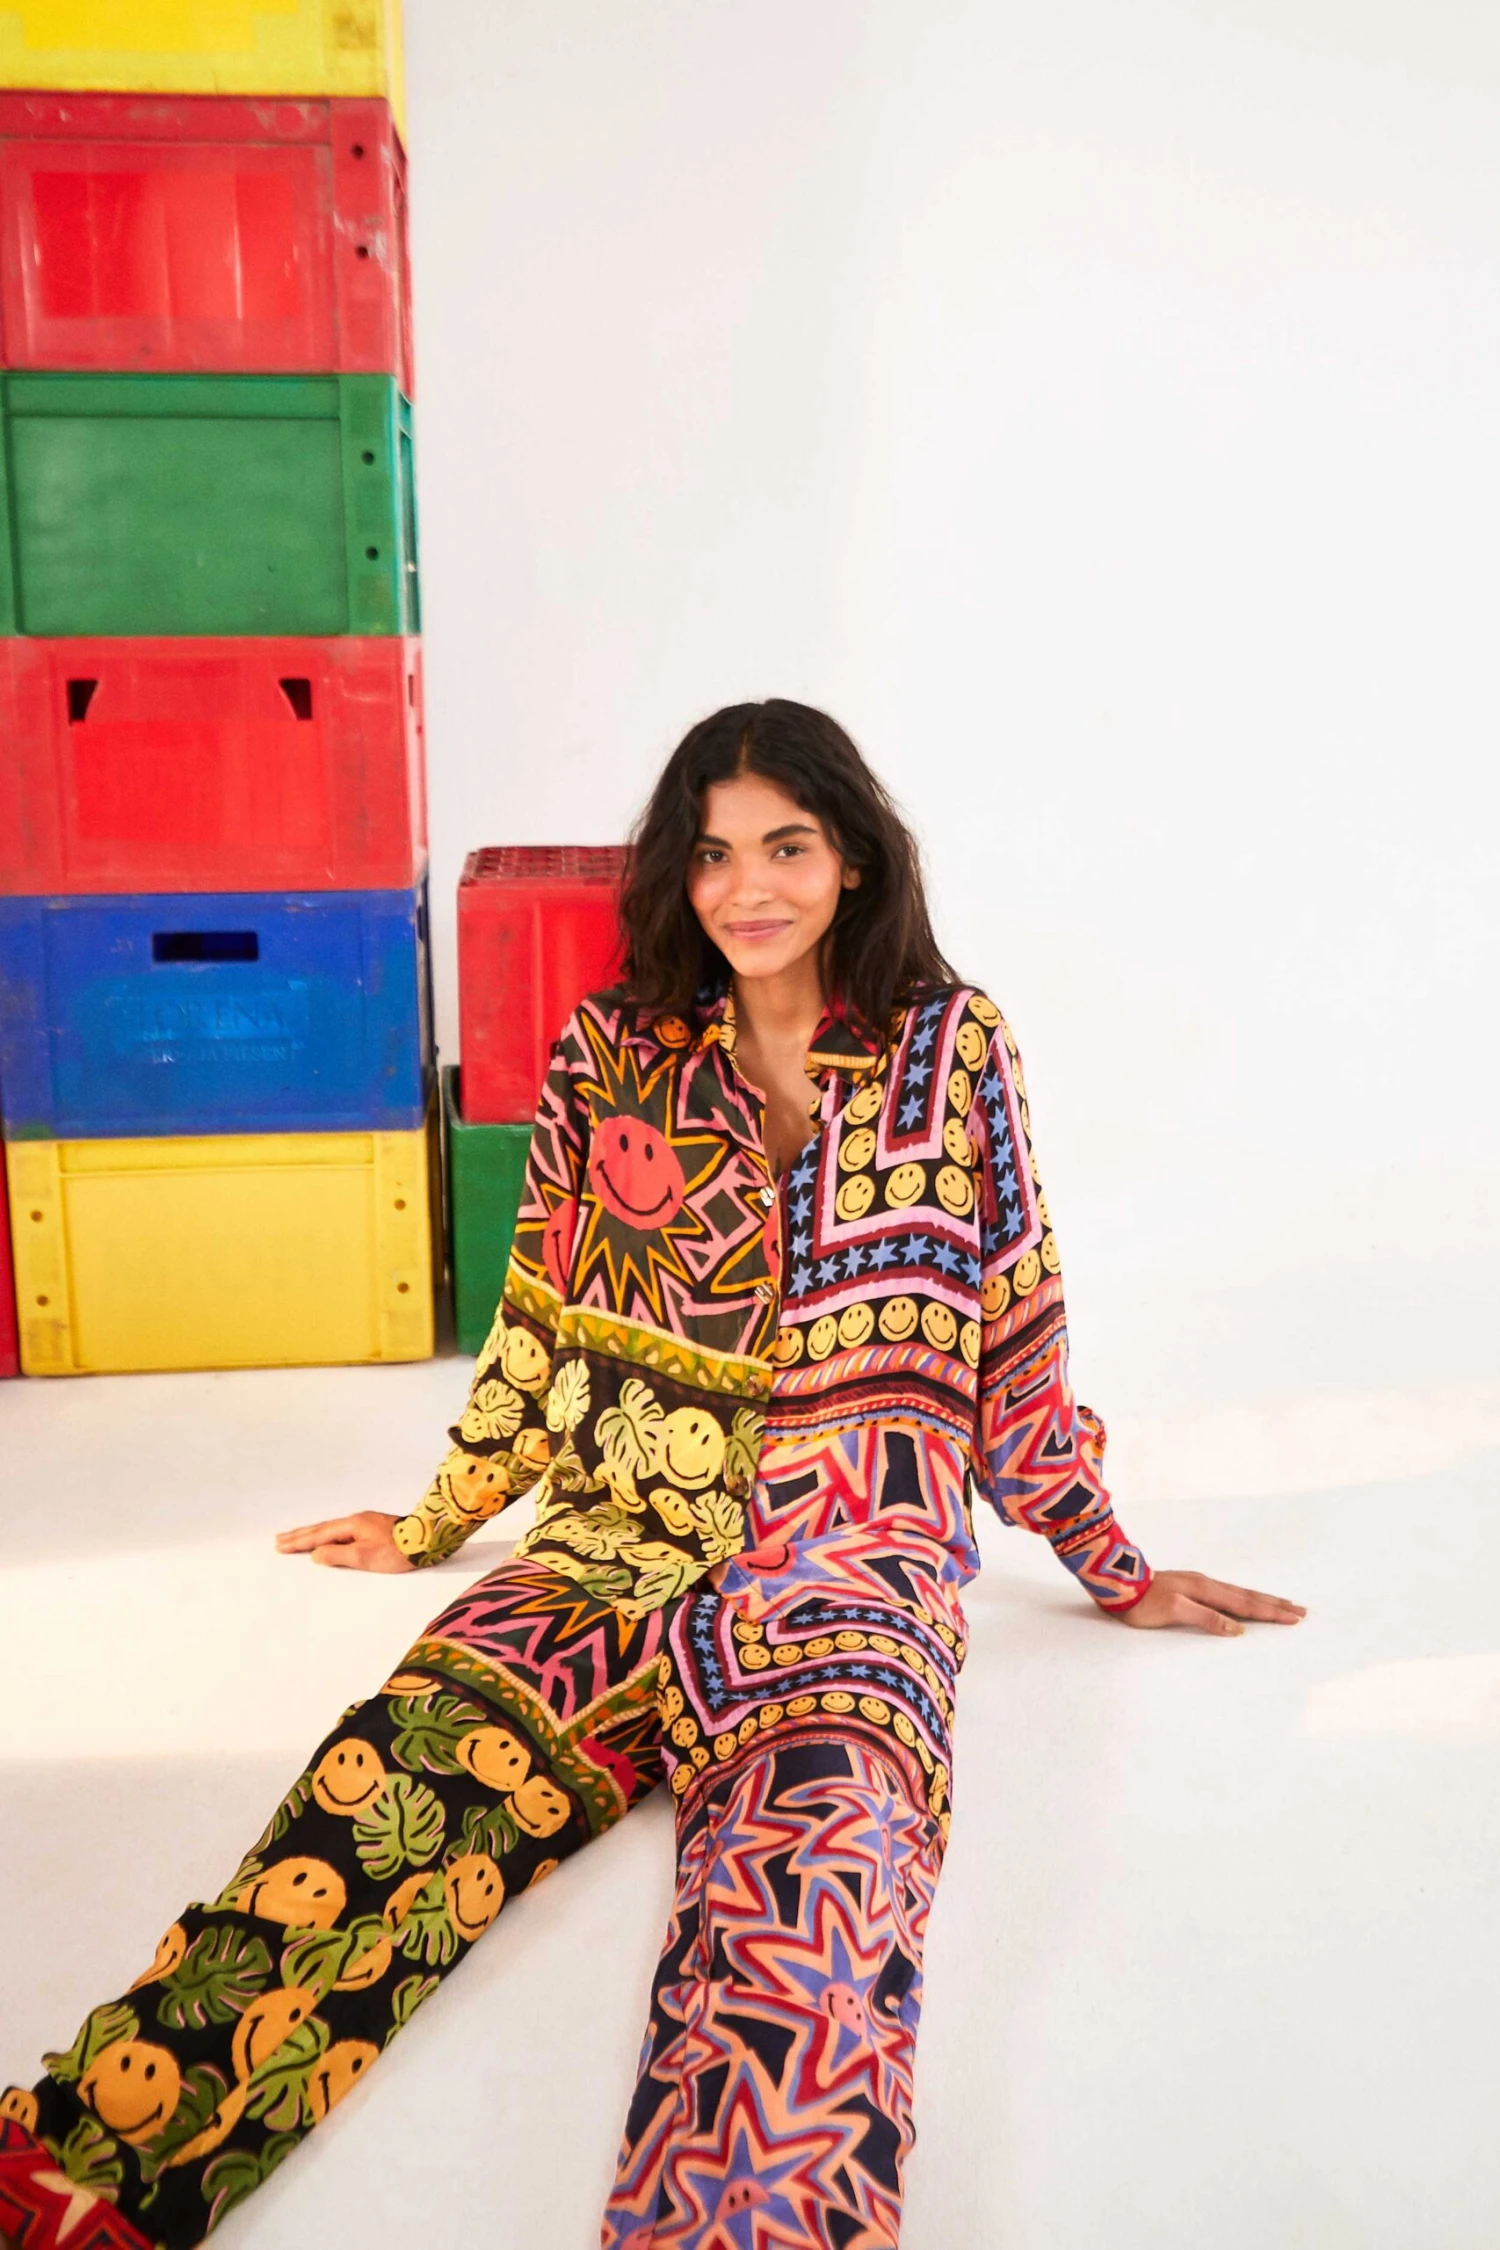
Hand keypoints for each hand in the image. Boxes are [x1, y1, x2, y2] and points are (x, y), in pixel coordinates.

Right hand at [275, 1511, 413, 1572]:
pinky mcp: (373, 1527)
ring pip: (331, 1528)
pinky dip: (328, 1534)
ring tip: (297, 1537)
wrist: (426, 1539)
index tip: (280, 1545)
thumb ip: (338, 1555)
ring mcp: (365, 1522)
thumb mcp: (364, 1557)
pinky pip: (342, 1530)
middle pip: (321, 1528)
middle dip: (300, 1535)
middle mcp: (355, 1520)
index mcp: (351, 1525)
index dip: (299, 1542)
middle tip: (279, 1539)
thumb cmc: (397, 1550)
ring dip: (312, 1533)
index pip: (318, 1535)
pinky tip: (328, 1537)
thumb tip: (316, 1554)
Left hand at [1123, 1570, 1304, 1635]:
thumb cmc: (1143, 1601)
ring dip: (1263, 1599)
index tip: (1294, 1618)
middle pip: (1249, 1597)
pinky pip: (1228, 1593)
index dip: (1271, 1612)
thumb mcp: (1174, 1611)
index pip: (1246, 1605)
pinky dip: (1244, 1597)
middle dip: (1275, 1605)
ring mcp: (1200, 1584)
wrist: (1119, 1584)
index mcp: (1206, 1590)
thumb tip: (1237, 1629)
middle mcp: (1207, 1584)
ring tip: (1282, 1603)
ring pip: (1240, 1593)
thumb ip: (1206, 1618)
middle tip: (1300, 1611)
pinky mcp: (1192, 1587)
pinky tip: (1244, 1600)